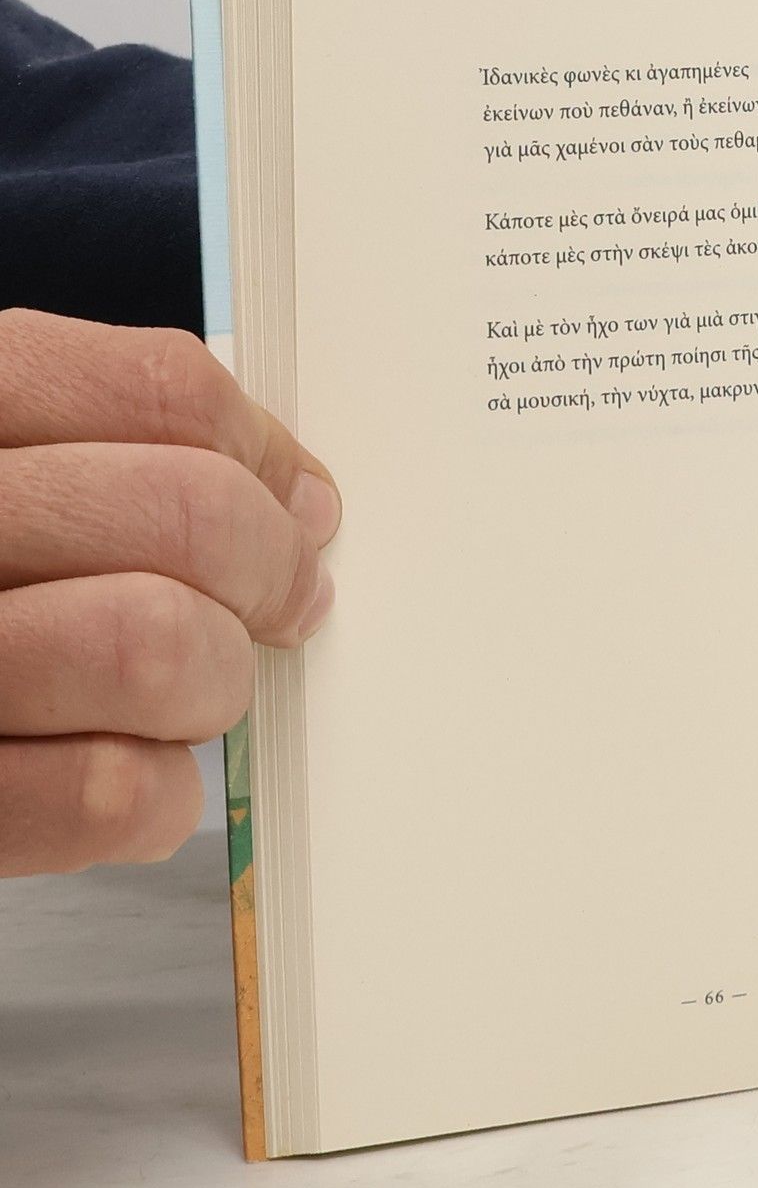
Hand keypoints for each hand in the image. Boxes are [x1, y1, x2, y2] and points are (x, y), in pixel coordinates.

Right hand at [0, 310, 339, 875]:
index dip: (263, 457)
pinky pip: (109, 794)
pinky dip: (155, 797)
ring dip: (209, 686)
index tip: (298, 509)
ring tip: (181, 698)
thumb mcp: (12, 475)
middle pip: (187, 515)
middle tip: (277, 611)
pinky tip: (125, 774)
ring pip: (159, 649)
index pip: (160, 390)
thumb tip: (300, 501)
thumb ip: (124, 457)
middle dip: (267, 576)